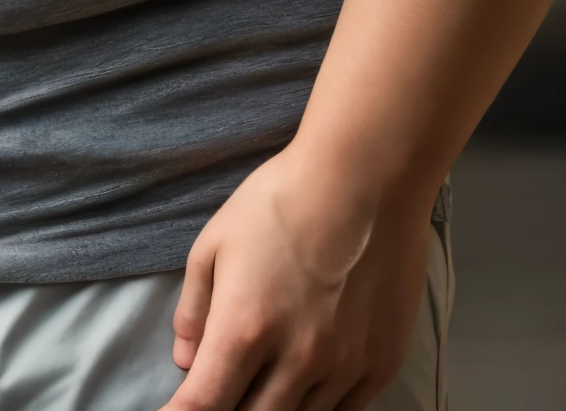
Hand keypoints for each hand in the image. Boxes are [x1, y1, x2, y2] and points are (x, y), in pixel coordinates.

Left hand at [160, 143, 431, 410]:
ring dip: (272, 409)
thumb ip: (195, 308)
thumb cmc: (281, 200)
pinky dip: (316, 408)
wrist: (364, 178)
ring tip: (262, 385)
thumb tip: (185, 360)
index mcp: (243, 330)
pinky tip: (306, 388)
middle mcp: (294, 361)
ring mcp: (341, 368)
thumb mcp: (216, 241)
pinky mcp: (380, 365)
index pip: (202, 406)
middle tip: (225, 388)